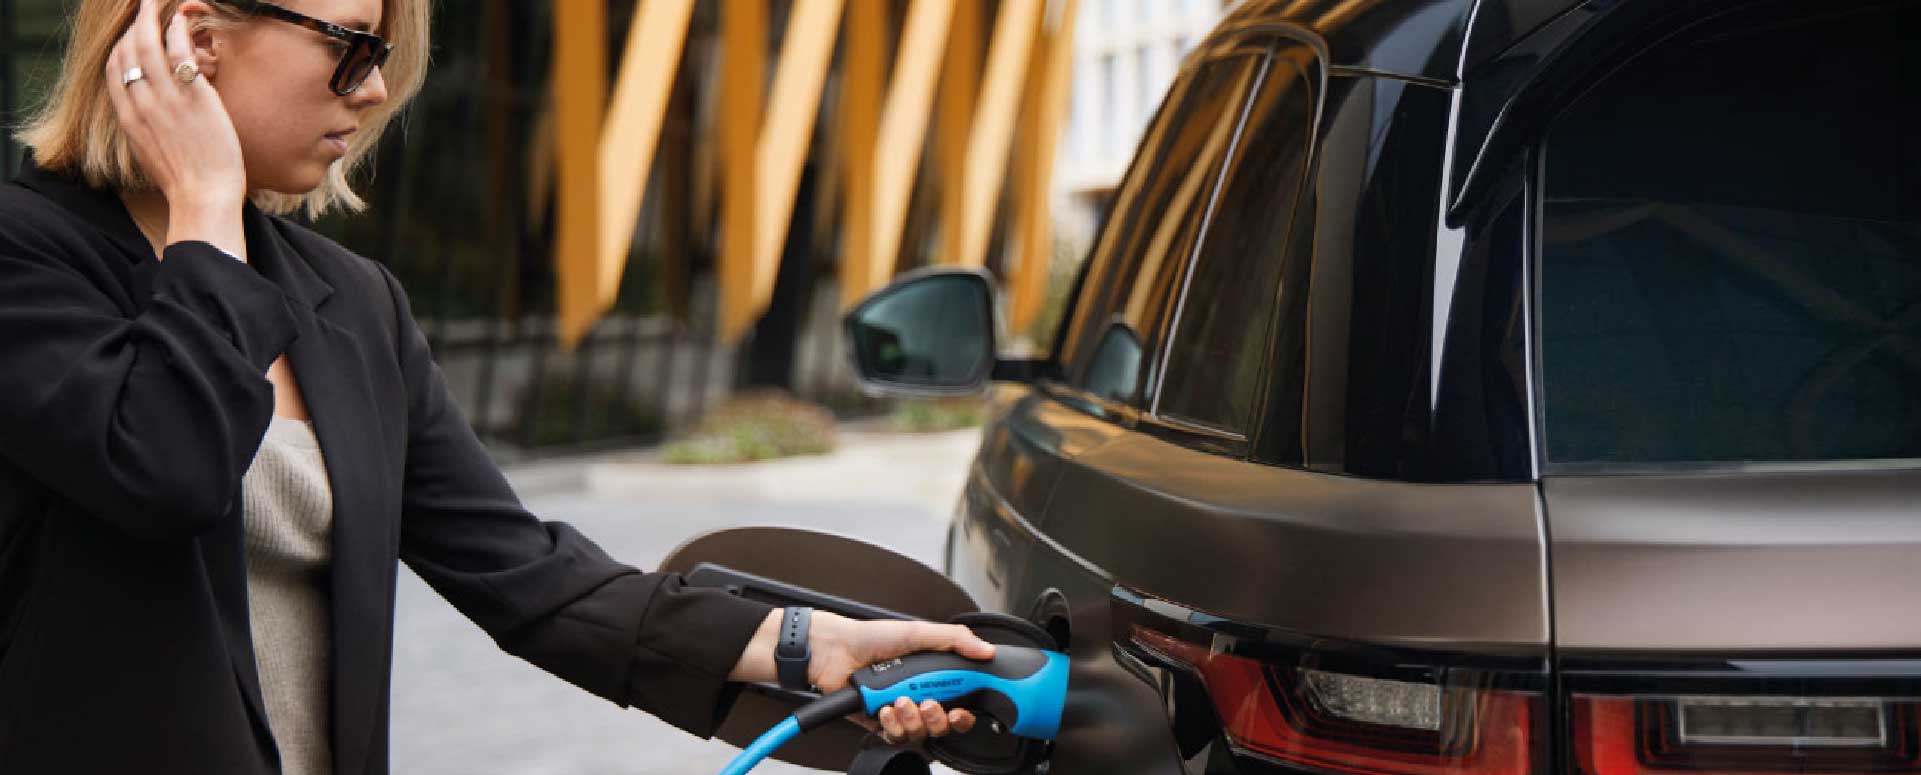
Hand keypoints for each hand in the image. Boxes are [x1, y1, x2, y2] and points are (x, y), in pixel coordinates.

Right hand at [105, 0, 246, 256]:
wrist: (203, 196)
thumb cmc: (186, 181)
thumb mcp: (152, 152)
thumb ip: (148, 127)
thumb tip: (154, 115)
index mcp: (128, 118)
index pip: (114, 70)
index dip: (121, 47)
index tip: (131, 35)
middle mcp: (141, 104)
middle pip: (127, 53)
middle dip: (133, 27)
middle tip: (143, 11)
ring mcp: (166, 99)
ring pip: (148, 47)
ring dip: (150, 20)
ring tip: (155, 5)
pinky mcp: (192, 97)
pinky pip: (178, 54)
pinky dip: (177, 32)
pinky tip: (182, 20)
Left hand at [731, 610, 996, 746]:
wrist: (834, 650)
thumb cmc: (871, 637)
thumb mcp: (919, 632)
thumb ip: (955, 639)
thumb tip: (986, 650)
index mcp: (932, 676)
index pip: (959, 703)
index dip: (964, 714)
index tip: (962, 710)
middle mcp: (917, 696)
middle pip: (941, 725)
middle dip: (938, 719)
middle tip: (929, 704)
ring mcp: (898, 711)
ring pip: (919, 733)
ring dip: (911, 720)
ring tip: (899, 701)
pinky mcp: (879, 724)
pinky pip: (894, 737)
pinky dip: (891, 725)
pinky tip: (884, 709)